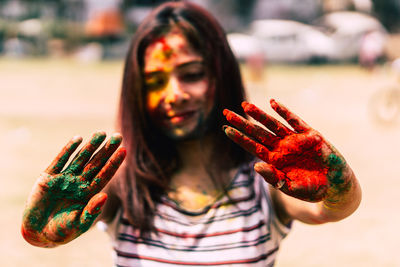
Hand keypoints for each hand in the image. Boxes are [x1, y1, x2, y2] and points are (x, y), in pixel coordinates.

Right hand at [21, 132, 125, 246]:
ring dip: (91, 146)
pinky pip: (60, 160)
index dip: (115, 162)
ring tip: (101, 133)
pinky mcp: (48, 177)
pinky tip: (78, 139)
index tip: (124, 150)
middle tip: (118, 136)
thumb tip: (104, 196)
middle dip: (107, 150)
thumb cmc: (62, 231)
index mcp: (90, 193)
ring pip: (81, 158)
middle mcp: (79, 182)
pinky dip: (68, 150)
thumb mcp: (79, 223)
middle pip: (96, 163)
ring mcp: (65, 178)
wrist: (38, 234)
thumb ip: (92, 210)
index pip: (106, 174)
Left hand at [223, 99, 351, 202]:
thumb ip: (273, 178)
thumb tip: (255, 166)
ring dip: (259, 115)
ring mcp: (294, 140)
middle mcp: (281, 147)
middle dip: (242, 122)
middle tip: (226, 112)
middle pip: (257, 132)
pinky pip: (294, 121)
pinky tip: (272, 103)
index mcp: (274, 160)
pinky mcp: (309, 134)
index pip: (252, 146)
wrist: (335, 186)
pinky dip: (284, 112)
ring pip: (273, 124)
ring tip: (245, 105)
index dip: (239, 138)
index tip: (225, 128)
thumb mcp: (290, 187)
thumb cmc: (311, 189)